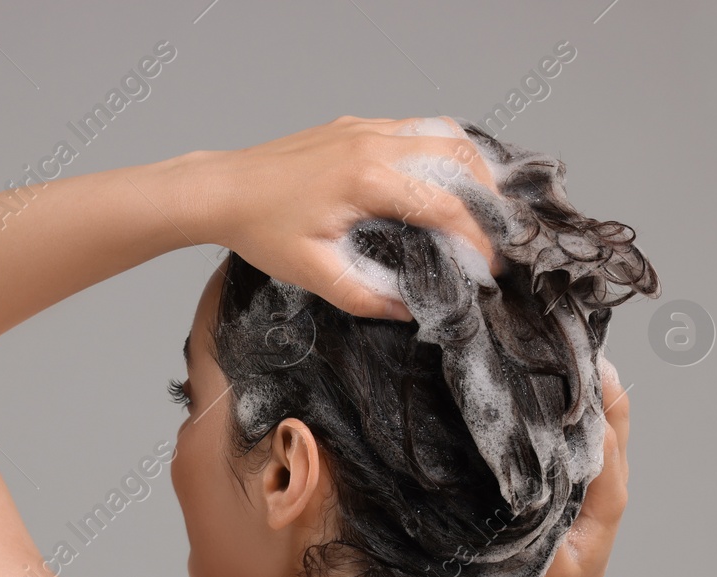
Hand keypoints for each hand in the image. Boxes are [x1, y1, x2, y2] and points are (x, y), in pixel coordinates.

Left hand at [191, 115, 503, 318]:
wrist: (222, 190)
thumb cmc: (260, 231)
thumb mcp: (314, 274)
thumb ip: (367, 297)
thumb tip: (412, 312)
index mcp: (367, 179)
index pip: (444, 206)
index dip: (475, 240)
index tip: (488, 267)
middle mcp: (373, 143)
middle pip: (458, 157)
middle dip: (486, 197)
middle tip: (494, 235)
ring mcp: (364, 128)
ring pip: (440, 134)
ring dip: (468, 169)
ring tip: (478, 207)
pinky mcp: (354, 126)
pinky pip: (413, 130)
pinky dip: (438, 153)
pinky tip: (436, 183)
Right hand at [529, 355, 628, 576]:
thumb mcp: (550, 575)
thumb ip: (542, 549)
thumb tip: (523, 512)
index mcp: (606, 497)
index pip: (601, 440)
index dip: (582, 409)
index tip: (553, 380)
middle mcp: (612, 472)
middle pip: (612, 411)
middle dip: (590, 376)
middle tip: (557, 338)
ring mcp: (604, 463)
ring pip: (606, 407)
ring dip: (586, 375)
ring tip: (556, 337)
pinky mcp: (590, 459)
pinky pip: (591, 415)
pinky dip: (575, 388)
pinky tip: (548, 363)